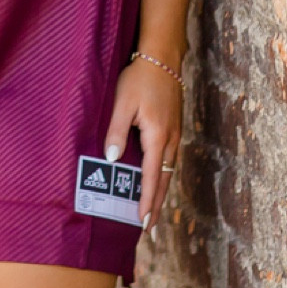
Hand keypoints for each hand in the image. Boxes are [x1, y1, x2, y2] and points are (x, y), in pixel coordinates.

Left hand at [102, 54, 182, 231]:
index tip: (143, 223)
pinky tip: (156, 181)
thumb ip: (116, 131)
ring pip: (168, 171)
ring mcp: (175, 135)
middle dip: (157, 205)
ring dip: (160, 192)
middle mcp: (170, 140)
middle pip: (164, 180)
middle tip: (149, 229)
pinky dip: (162, 176)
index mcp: (158, 136)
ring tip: (152, 212)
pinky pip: (168, 160)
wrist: (162, 57)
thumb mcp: (122, 102)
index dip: (147, 201)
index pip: (152, 177)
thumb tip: (112, 159)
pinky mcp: (173, 129)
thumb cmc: (139, 78)